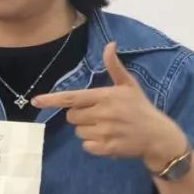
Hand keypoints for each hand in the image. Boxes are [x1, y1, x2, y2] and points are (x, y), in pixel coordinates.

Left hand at [31, 41, 186, 166]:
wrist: (158, 136)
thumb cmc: (140, 108)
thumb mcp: (129, 85)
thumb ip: (114, 66)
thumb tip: (110, 44)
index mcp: (105, 96)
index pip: (72, 98)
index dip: (52, 99)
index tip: (36, 101)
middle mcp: (103, 114)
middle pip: (71, 116)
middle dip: (80, 115)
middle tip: (98, 114)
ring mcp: (105, 132)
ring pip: (78, 132)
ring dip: (87, 130)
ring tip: (106, 127)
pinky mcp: (107, 148)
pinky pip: (86, 146)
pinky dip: (93, 144)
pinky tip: (108, 138)